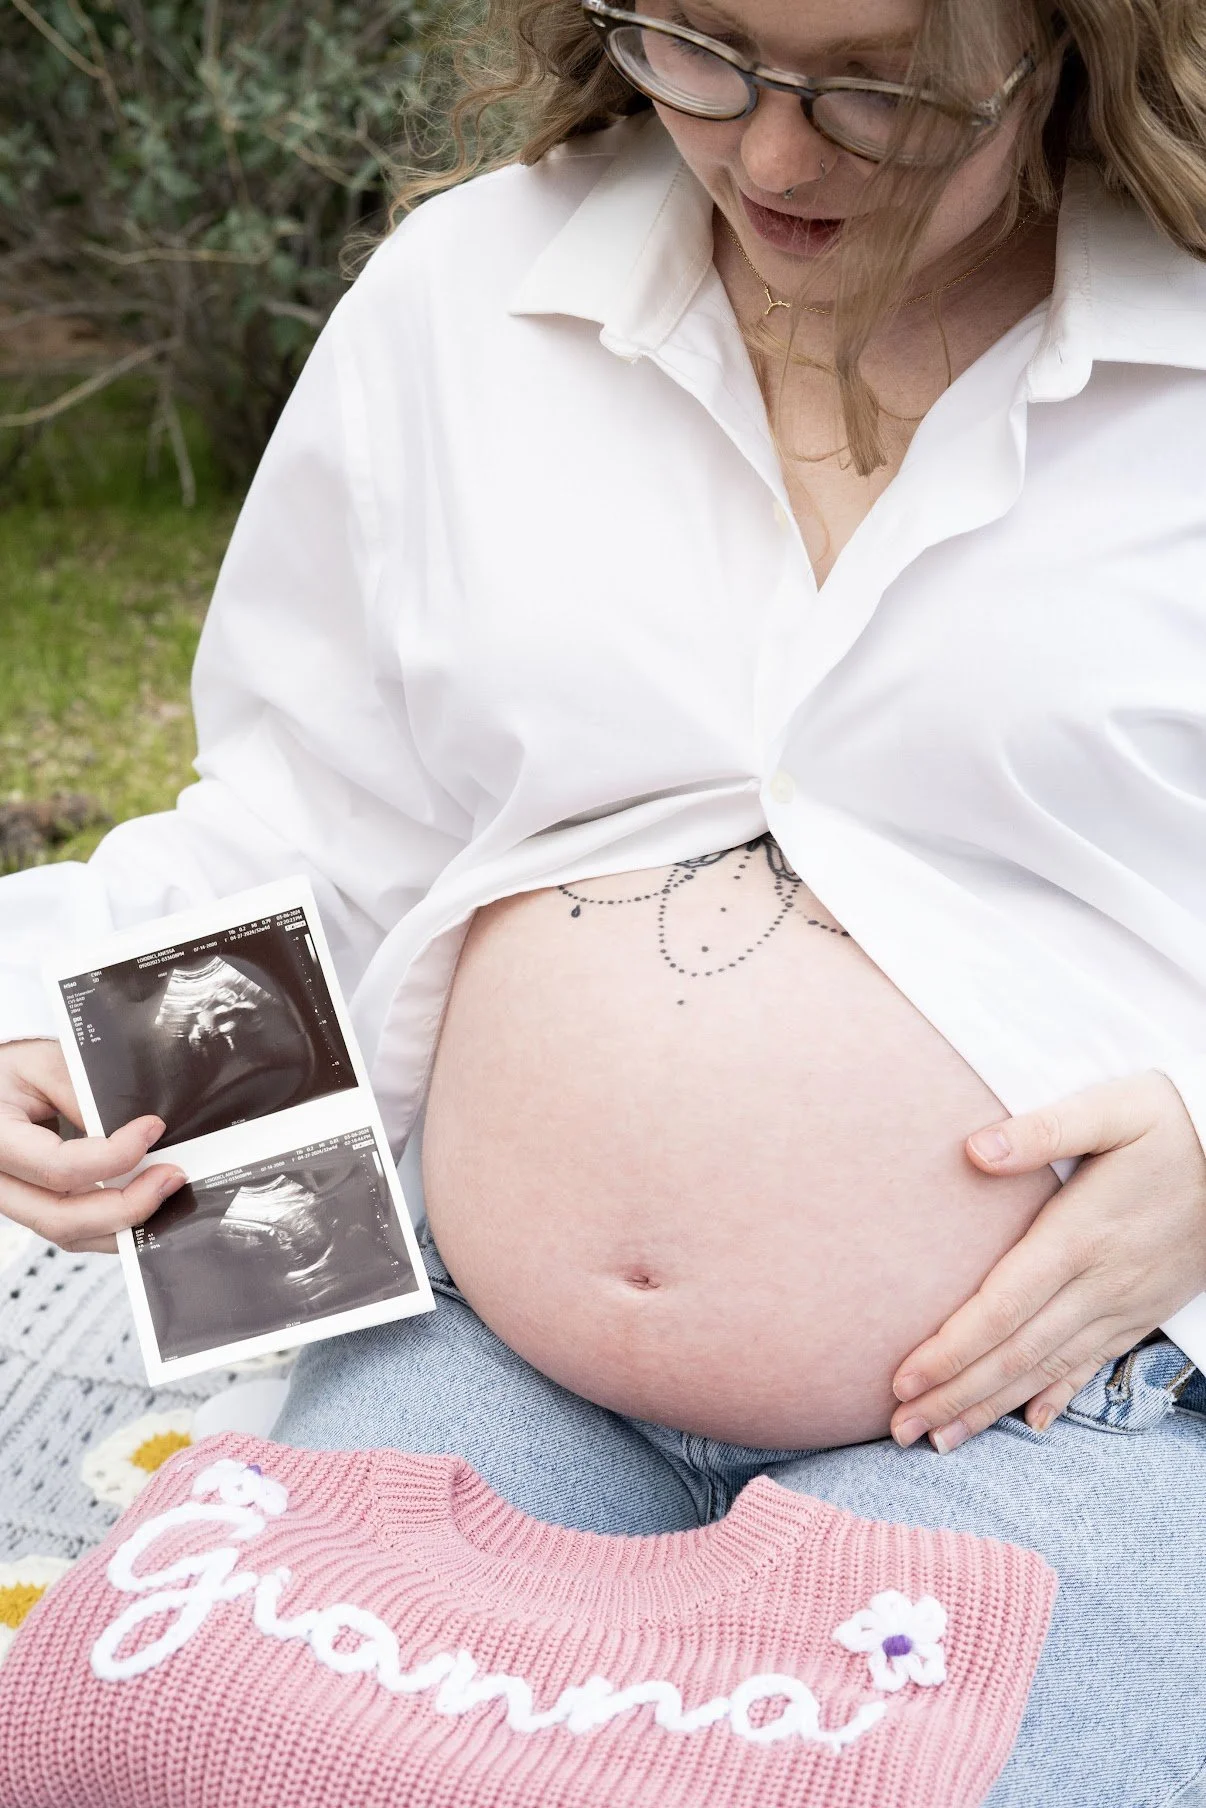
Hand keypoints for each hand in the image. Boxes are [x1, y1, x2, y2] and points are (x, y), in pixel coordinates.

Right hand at [0, 1039, 184, 1254]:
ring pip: (69, 1234)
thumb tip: (134, 1129)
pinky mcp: (31, 1206)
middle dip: (127, 1205)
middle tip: (170, 1177)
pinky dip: (112, 1221)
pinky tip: (141, 1198)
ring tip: (163, 1189)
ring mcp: (12, 1201)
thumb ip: (83, 1094)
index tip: (151, 1130)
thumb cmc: (8, 1074)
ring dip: (125, 1221)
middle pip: (62, 1218)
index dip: (113, 1157)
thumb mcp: (43, 1064)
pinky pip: (73, 1228)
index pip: (58, 1168)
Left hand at [889, 1069, 1205, 1452]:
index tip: (903, 1380)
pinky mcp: (1143, 1309)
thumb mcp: (1110, 1109)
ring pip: (1047, 1368)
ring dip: (992, 1406)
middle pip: (1015, 1352)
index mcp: (1077, 1236)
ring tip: (943, 1438)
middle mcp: (1099, 1282)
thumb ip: (1041, 1131)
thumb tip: (974, 1150)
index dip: (950, 1350)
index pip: (1001, 1308)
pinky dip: (1056, 1395)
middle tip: (900, 1429)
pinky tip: (1029, 1422)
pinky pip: (1093, 1363)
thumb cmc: (1169, 1122)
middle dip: (955, 1395)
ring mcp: (1124, 1302)